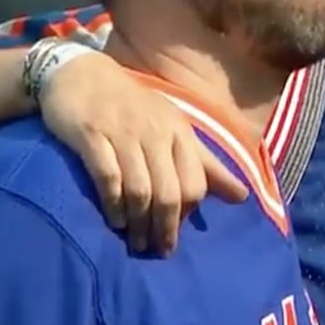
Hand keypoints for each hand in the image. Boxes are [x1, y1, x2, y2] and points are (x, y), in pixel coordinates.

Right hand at [39, 53, 248, 254]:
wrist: (82, 74)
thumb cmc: (134, 106)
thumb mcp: (174, 128)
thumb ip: (206, 164)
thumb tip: (243, 197)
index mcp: (179, 132)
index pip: (196, 182)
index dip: (189, 213)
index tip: (178, 231)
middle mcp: (155, 132)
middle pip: (169, 192)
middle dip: (166, 227)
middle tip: (159, 250)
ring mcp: (123, 134)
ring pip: (140, 189)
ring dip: (139, 223)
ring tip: (135, 243)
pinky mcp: (92, 136)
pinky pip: (108, 178)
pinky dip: (113, 204)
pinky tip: (113, 221)